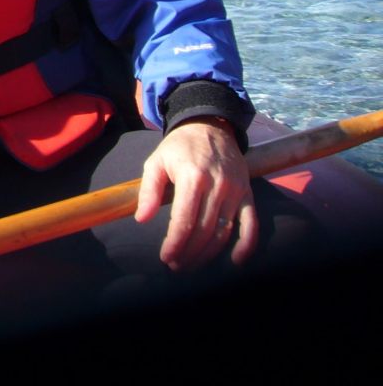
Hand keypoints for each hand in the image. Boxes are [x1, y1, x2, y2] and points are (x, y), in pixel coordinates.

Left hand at [134, 117, 257, 270]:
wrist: (210, 126)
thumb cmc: (179, 147)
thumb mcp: (156, 161)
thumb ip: (148, 190)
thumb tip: (141, 219)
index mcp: (192, 177)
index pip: (185, 220)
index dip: (175, 243)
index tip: (166, 258)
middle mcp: (217, 185)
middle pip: (204, 230)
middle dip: (189, 253)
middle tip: (176, 266)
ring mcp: (235, 190)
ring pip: (224, 231)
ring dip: (209, 254)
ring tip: (192, 265)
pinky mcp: (248, 193)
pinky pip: (251, 223)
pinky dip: (247, 244)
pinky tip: (236, 260)